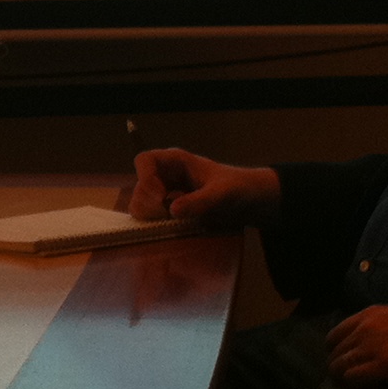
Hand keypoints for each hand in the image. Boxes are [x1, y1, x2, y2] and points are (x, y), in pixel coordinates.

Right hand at [129, 148, 280, 228]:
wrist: (248, 199)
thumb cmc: (236, 188)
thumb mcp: (221, 194)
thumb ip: (200, 201)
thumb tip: (172, 210)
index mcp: (177, 161)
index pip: (145, 160)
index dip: (145, 178)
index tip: (160, 197)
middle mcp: (167, 174)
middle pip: (139, 185)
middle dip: (147, 202)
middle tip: (166, 216)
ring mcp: (166, 190)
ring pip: (142, 202)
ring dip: (150, 215)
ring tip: (170, 222)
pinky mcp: (169, 206)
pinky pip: (152, 214)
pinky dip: (156, 222)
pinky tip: (171, 227)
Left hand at [324, 303, 387, 385]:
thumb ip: (384, 328)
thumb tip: (373, 345)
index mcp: (373, 313)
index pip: (337, 333)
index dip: (336, 350)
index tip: (343, 363)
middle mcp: (368, 326)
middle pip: (335, 351)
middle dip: (337, 367)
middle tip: (346, 382)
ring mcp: (375, 345)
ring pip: (339, 366)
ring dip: (342, 379)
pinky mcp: (386, 366)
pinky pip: (354, 378)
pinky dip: (353, 386)